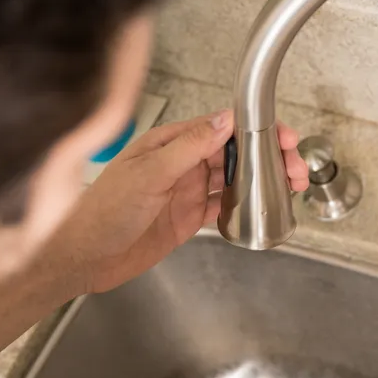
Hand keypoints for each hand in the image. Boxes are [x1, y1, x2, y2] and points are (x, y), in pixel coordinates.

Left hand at [68, 109, 308, 294]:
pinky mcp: (185, 219)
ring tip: (289, 187)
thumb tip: (223, 121)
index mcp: (169, 144)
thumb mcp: (149, 173)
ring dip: (261, 182)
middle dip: (267, 157)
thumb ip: (189, 147)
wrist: (83, 256)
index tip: (281, 136)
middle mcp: (179, 164)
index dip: (254, 130)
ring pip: (232, 181)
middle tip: (294, 168)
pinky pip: (221, 208)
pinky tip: (260, 208)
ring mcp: (184, 192)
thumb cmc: (102, 211)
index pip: (220, 128)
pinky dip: (243, 208)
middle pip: (233, 154)